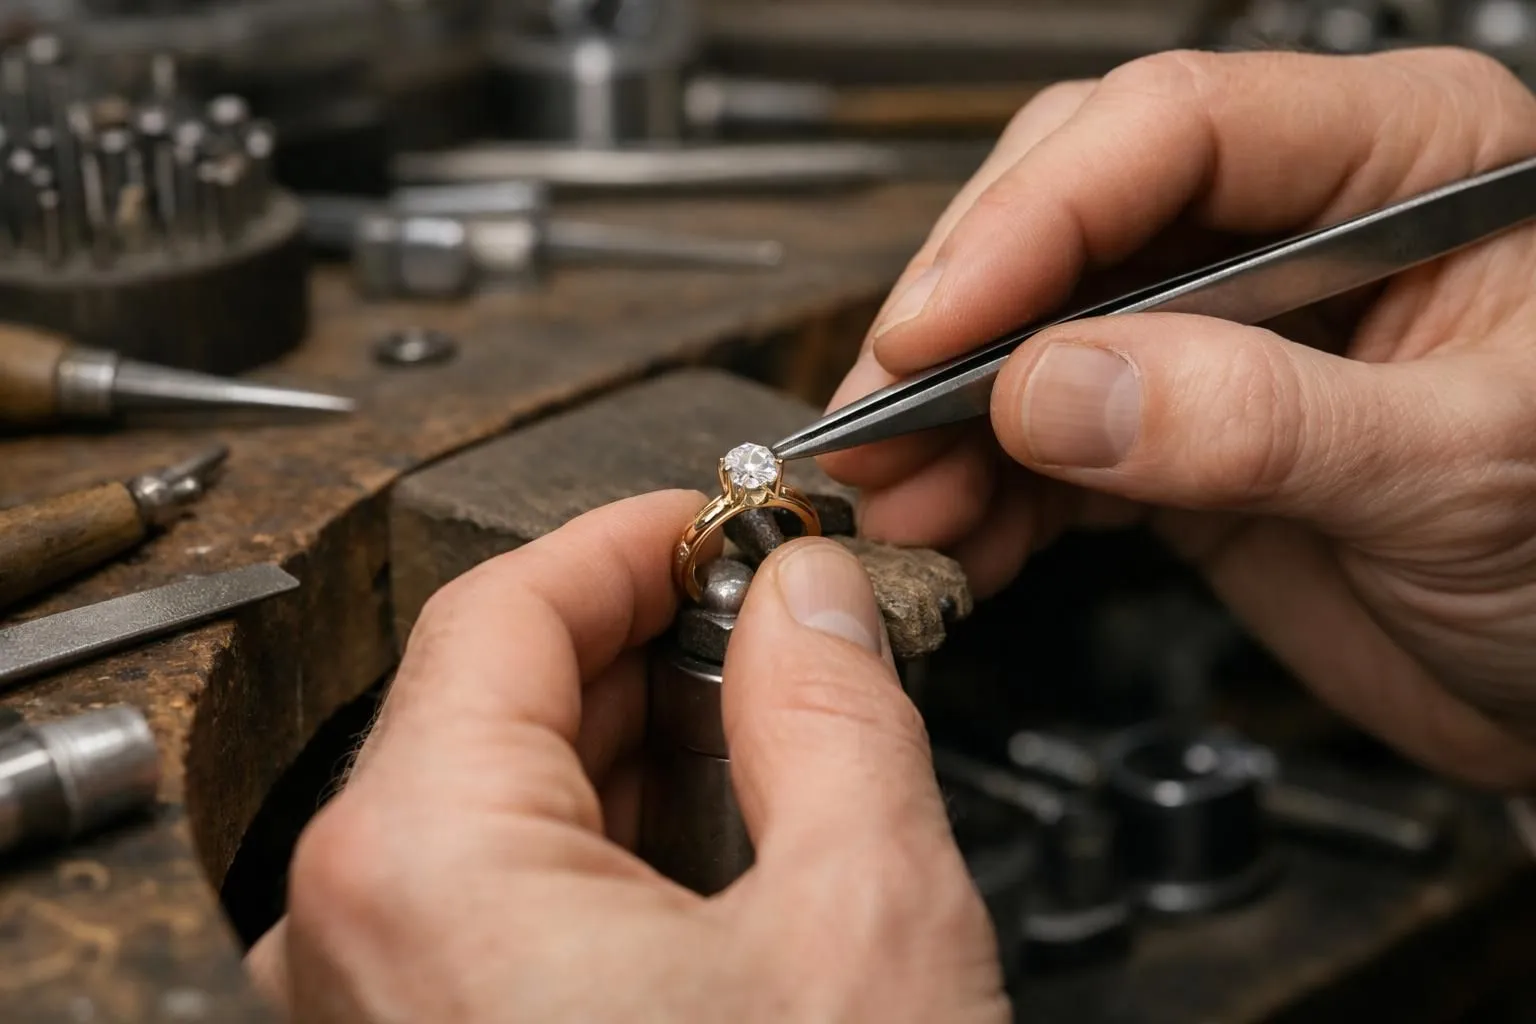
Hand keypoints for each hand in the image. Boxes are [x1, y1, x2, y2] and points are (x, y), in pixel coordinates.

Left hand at [245, 491, 1006, 1022]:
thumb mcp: (860, 917)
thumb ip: (831, 707)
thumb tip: (812, 596)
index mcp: (421, 866)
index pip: (506, 605)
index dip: (636, 536)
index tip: (725, 516)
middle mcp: (357, 938)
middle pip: (500, 697)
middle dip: (657, 639)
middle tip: (783, 613)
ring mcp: (379, 1010)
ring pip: (507, 798)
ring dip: (646, 740)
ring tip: (776, 723)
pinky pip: (506, 896)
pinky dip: (617, 843)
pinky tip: (723, 842)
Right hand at [820, 47, 1535, 788]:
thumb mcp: (1464, 468)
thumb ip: (1261, 420)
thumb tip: (1062, 389)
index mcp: (1406, 164)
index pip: (1173, 130)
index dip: (1033, 218)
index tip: (940, 325)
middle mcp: (1295, 232)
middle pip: (1072, 218)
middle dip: (963, 325)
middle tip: (884, 417)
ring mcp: (1226, 338)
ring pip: (1038, 338)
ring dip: (950, 423)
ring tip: (899, 501)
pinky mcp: (1182, 440)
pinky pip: (1050, 446)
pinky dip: (987, 493)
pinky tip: (957, 536)